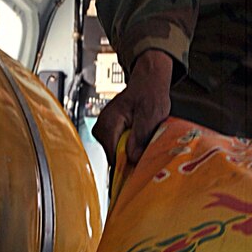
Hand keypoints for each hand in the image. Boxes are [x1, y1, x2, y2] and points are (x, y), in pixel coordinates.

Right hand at [94, 49, 173, 167]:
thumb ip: (140, 137)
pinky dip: (129, 147)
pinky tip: (137, 137)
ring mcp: (103, 131)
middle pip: (114, 158)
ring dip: (131, 152)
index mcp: (109, 123)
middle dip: (131, 157)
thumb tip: (133, 158)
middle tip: (146, 146)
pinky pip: (118, 149)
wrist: (147, 84)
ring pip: (116, 155)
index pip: (113, 156)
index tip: (140, 167)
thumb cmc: (149, 95)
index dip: (128, 165)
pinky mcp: (108, 134)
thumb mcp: (150, 116)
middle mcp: (101, 127)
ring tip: (142, 137)